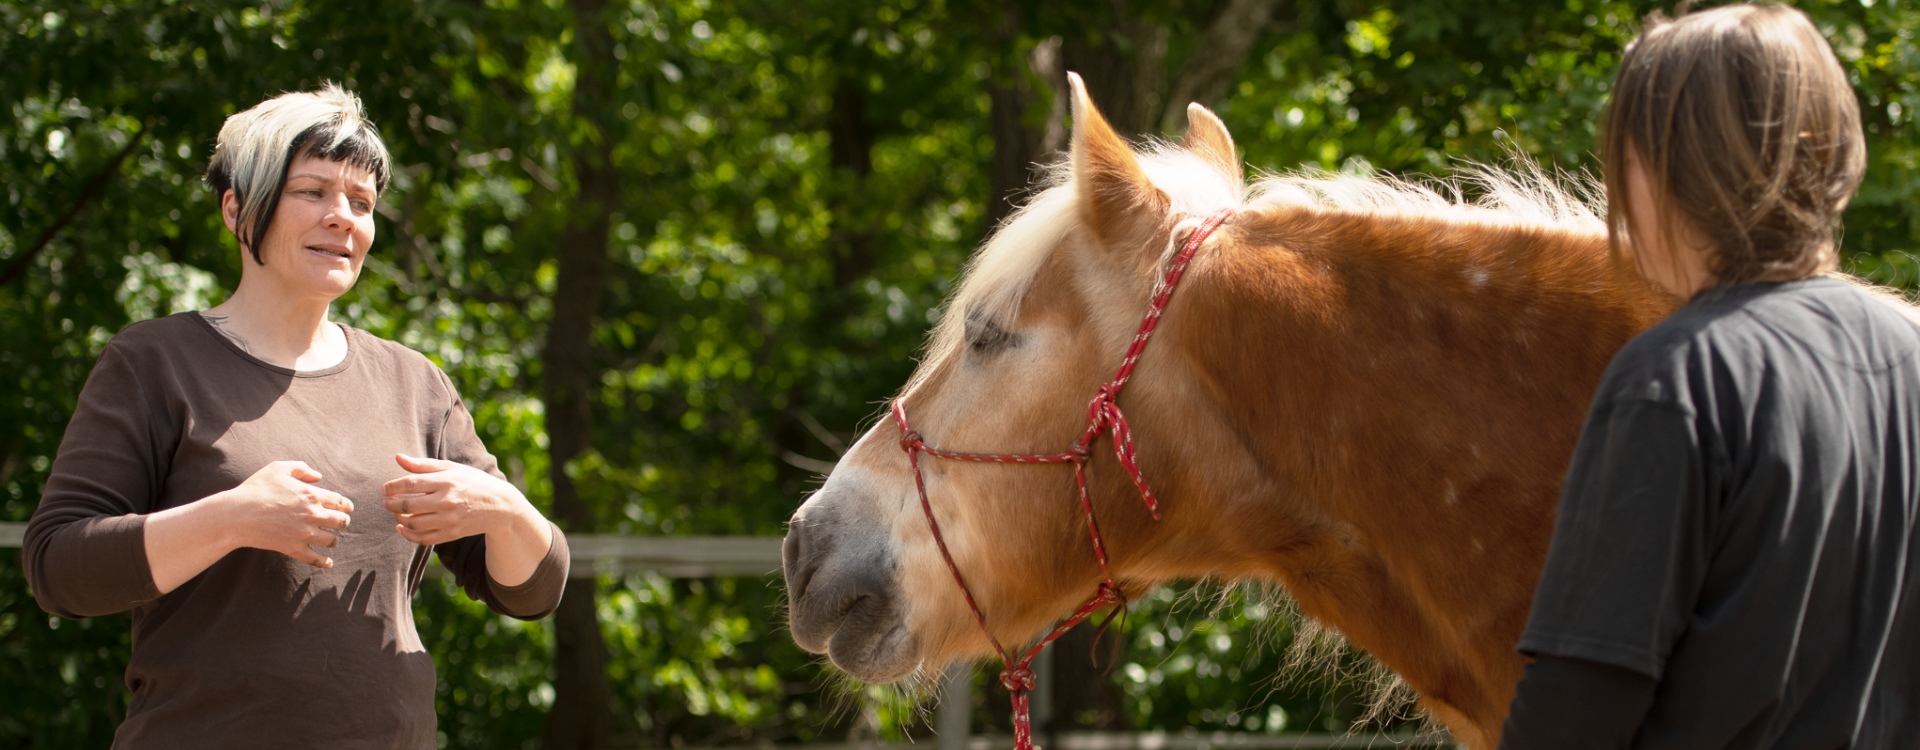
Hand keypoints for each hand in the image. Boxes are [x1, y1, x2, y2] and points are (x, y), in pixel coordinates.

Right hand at [218, 460, 354, 567]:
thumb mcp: (278, 468)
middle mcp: (312, 514)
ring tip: (331, 538)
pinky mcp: (293, 548)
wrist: (236, 514)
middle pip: (341, 522)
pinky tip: (328, 562)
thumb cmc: (255, 489)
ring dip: (334, 539)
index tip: (346, 508)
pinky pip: (315, 559)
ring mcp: (304, 533)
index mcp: (312, 495)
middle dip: (343, 522)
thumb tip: (319, 477)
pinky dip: (324, 562)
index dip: (346, 505)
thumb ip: (301, 468)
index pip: (340, 502)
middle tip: (340, 523)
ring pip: (332, 540)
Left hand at [382, 454, 533, 545]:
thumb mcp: (452, 468)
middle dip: (391, 504)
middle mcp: (448, 500)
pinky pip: (423, 538)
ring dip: (398, 518)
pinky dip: (408, 535)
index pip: (411, 483)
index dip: (392, 487)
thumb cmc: (472, 482)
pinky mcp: (452, 534)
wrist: (500, 505)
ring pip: (413, 523)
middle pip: (408, 505)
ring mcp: (450, 519)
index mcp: (447, 481)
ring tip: (395, 512)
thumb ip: (423, 465)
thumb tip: (397, 457)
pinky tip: (401, 527)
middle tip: (386, 501)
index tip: (384, 489)